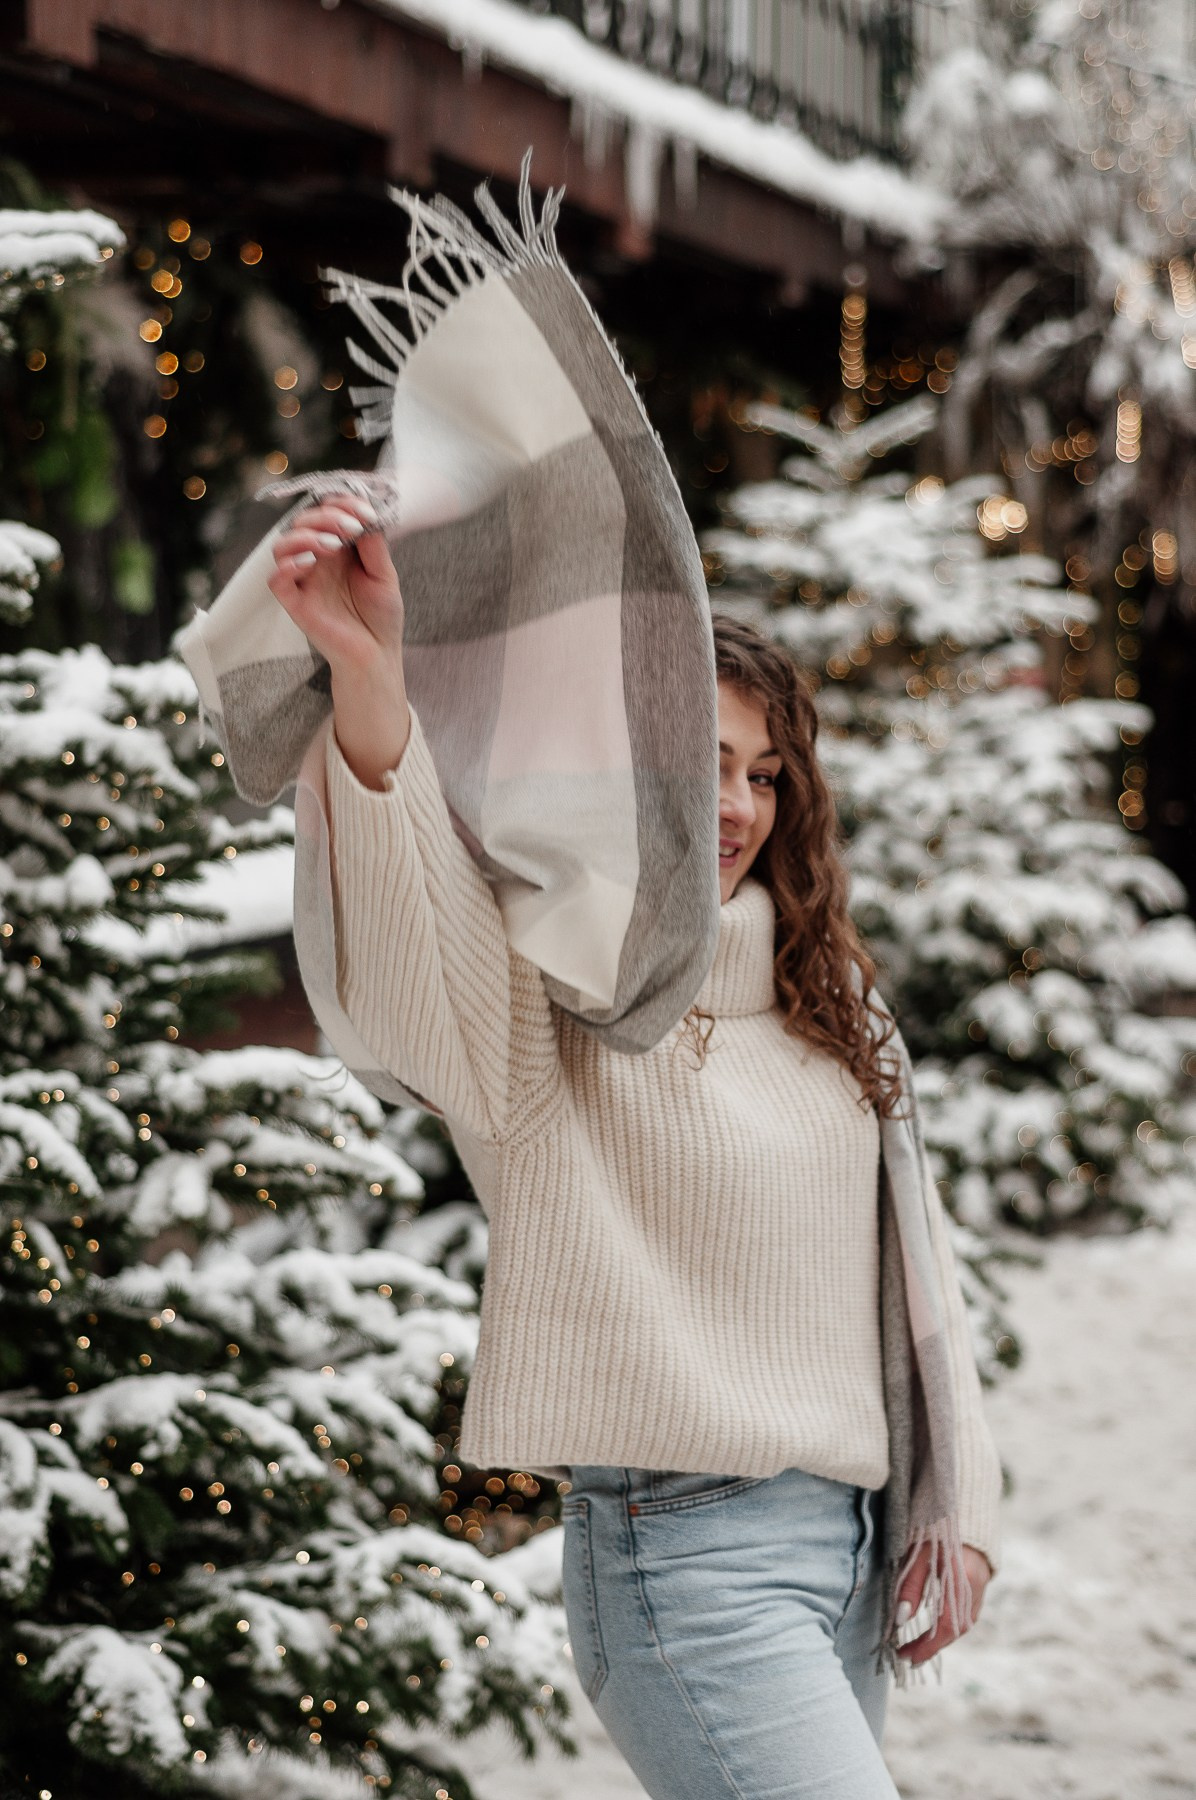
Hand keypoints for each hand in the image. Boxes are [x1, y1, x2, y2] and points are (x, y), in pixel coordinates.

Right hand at [266, 492, 409, 788]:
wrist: (377, 655)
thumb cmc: (381, 616)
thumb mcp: (385, 575)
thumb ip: (373, 545)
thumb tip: (363, 515)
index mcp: (338, 549)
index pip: (326, 513)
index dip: (340, 504)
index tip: (364, 510)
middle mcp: (316, 560)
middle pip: (303, 522)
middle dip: (326, 517)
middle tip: (350, 526)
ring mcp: (303, 580)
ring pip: (283, 545)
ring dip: (305, 536)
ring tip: (332, 544)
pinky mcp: (294, 602)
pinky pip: (277, 578)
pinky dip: (288, 565)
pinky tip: (310, 564)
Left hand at [895, 1542, 990, 1666]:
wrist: (964, 1518)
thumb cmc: (937, 1532)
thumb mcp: (918, 1555)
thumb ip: (910, 1586)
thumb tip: (900, 1619)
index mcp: (961, 1582)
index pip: (944, 1626)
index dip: (925, 1646)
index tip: (905, 1655)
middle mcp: (974, 1592)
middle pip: (954, 1631)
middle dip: (930, 1647)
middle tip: (907, 1656)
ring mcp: (979, 1592)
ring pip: (961, 1627)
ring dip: (939, 1640)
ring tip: (918, 1649)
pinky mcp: (978, 1591)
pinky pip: (965, 1618)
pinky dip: (949, 1629)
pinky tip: (935, 1632)